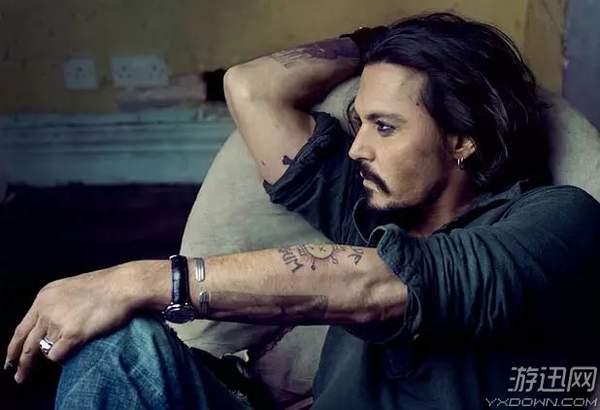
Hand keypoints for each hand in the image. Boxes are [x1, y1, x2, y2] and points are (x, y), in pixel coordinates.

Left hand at [5, 263, 140, 382]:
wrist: (123, 285)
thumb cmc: (106, 286)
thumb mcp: (72, 289)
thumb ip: (57, 306)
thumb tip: (50, 327)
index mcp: (44, 297)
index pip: (22, 328)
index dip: (14, 346)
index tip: (10, 359)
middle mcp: (46, 309)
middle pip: (28, 344)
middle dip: (23, 363)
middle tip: (20, 376)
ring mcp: (58, 322)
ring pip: (47, 350)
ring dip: (58, 351)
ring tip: (73, 344)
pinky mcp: (72, 334)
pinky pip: (58, 355)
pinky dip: (65, 356)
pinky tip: (76, 348)